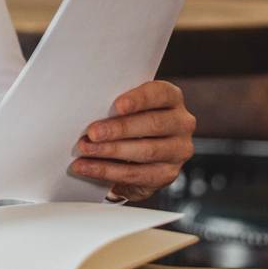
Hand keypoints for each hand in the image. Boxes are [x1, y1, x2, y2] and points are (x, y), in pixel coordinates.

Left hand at [69, 79, 195, 203]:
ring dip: (110, 151)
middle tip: (92, 133)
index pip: (160, 94)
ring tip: (86, 150)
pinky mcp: (168, 174)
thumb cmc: (129, 119)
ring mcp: (178, 150)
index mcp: (172, 98)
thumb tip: (88, 109)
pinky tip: (88, 167)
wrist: (137, 153)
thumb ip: (116, 106)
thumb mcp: (127, 107)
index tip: (117, 105)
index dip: (139, 99)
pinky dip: (108, 171)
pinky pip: (137, 174)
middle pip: (153, 124)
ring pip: (146, 151)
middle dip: (119, 129)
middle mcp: (181, 123)